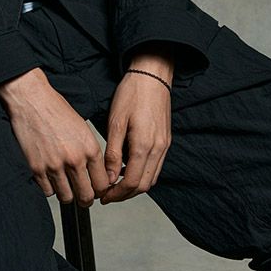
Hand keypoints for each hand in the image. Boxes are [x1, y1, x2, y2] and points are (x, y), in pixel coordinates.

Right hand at [0, 68, 110, 206]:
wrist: (32, 99)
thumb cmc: (56, 109)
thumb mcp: (82, 127)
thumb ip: (90, 151)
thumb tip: (96, 173)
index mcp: (89, 148)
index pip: (103, 184)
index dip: (100, 189)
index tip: (96, 189)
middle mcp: (74, 159)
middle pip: (86, 196)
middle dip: (85, 198)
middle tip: (82, 193)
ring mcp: (55, 166)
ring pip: (67, 198)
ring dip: (67, 193)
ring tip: (65, 183)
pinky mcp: (37, 169)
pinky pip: (48, 192)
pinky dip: (49, 187)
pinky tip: (50, 175)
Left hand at [100, 45, 174, 203]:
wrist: (152, 74)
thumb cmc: (132, 93)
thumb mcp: (116, 121)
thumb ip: (113, 153)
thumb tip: (109, 177)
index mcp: (144, 145)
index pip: (131, 183)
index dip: (117, 194)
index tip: (104, 196)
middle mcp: (158, 149)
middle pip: (143, 185)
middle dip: (125, 194)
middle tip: (108, 195)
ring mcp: (164, 145)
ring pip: (152, 178)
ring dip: (134, 185)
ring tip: (116, 183)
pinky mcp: (166, 140)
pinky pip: (156, 166)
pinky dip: (143, 173)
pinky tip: (129, 167)